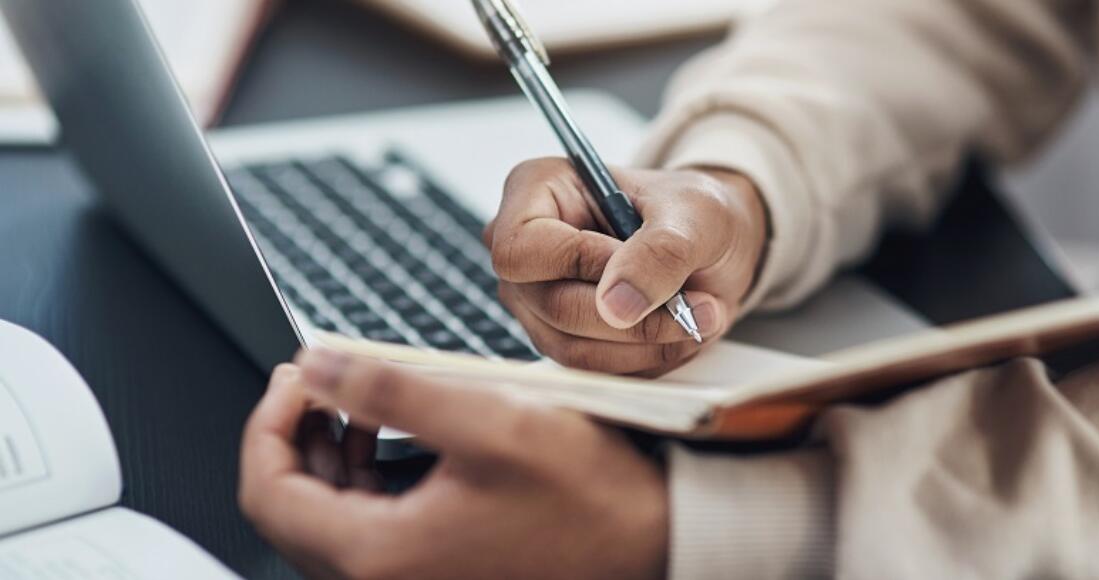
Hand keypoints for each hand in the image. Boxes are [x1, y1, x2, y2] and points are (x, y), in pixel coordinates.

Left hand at [239, 352, 668, 579]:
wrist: (649, 541)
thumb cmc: (587, 496)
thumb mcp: (489, 422)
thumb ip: (391, 391)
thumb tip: (317, 367)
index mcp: (382, 554)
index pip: (268, 491)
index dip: (267, 423)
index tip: (296, 378)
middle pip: (290, 510)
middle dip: (294, 435)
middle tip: (314, 381)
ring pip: (326, 521)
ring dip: (326, 457)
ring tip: (350, 401)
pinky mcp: (434, 574)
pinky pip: (366, 532)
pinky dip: (361, 483)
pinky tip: (388, 439)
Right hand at [484, 159, 767, 374]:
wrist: (715, 248)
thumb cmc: (695, 214)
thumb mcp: (695, 216)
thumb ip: (659, 252)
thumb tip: (616, 306)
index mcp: (537, 192)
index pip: (521, 249)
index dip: (581, 266)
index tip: (648, 270)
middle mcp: (527, 252)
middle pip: (553, 306)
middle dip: (635, 317)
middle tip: (701, 306)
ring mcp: (538, 302)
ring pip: (574, 349)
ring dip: (647, 343)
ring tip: (699, 315)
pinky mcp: (564, 340)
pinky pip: (596, 370)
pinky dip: (646, 358)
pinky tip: (679, 332)